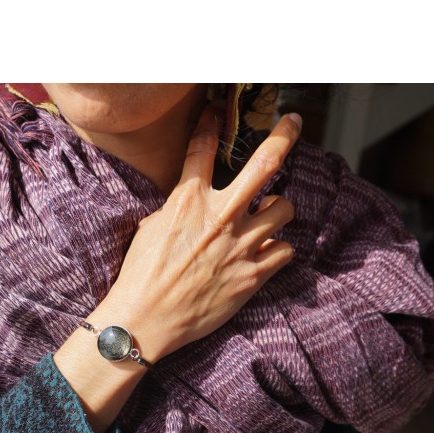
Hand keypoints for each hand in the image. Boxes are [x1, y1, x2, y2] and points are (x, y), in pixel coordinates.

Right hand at [101, 107, 300, 360]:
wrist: (145, 320)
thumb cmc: (141, 275)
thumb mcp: (151, 228)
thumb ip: (179, 207)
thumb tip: (192, 199)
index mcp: (188, 200)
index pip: (205, 147)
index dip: (213, 123)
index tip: (219, 111)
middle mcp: (219, 217)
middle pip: (265, 163)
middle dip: (284, 136)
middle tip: (292, 122)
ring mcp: (241, 246)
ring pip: (284, 208)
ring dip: (278, 209)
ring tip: (266, 217)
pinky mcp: (253, 275)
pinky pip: (285, 250)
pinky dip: (277, 249)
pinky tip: (264, 252)